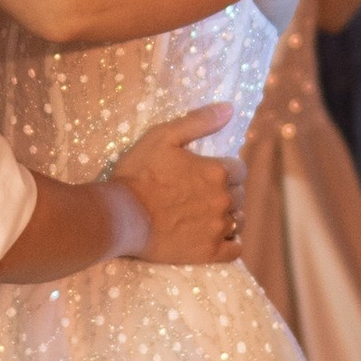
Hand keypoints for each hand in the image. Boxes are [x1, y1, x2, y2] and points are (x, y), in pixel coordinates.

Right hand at [112, 102, 243, 267]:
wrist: (121, 216)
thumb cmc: (138, 174)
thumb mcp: (163, 136)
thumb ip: (199, 121)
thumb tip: (229, 108)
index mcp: (217, 172)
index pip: (239, 170)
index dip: (226, 169)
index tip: (209, 173)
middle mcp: (223, 200)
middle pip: (240, 195)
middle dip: (226, 192)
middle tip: (203, 194)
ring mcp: (217, 228)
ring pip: (239, 221)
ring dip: (229, 216)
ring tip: (209, 216)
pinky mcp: (209, 252)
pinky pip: (235, 249)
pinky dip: (231, 243)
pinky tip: (219, 239)